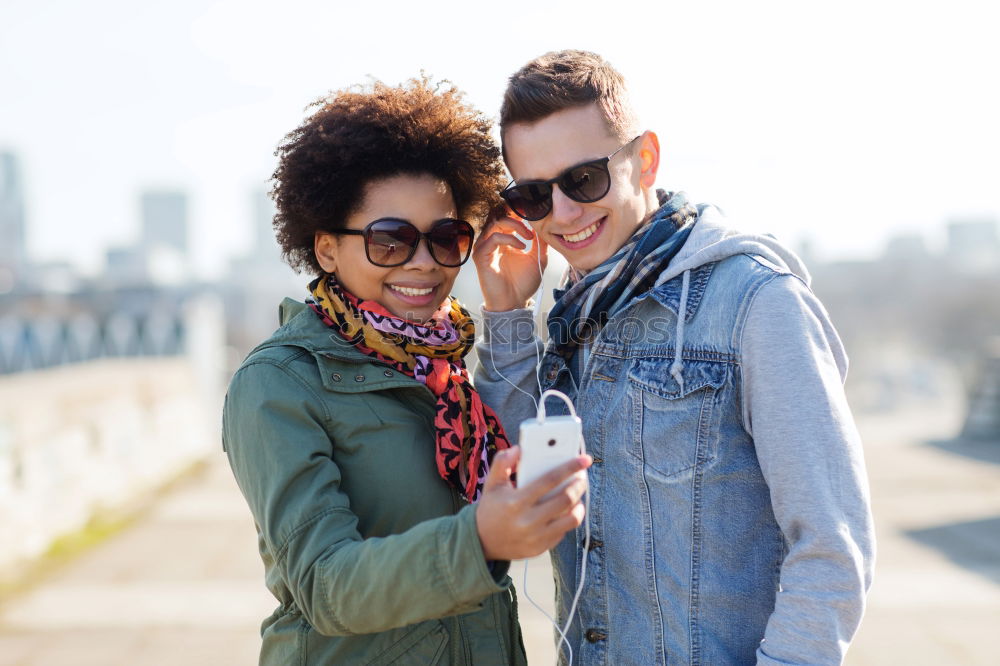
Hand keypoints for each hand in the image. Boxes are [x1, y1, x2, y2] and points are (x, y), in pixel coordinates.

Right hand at [473, 207, 548, 311]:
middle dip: (518, 218)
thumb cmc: (523, 284)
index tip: (533, 216)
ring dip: (514, 226)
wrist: (514, 303)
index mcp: (504, 241)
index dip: (518, 213)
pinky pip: (493, 238)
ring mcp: (485, 248)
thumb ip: (540, 243)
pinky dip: (509, 238)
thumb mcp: (538, 259)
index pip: (507, 218)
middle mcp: (492, 242)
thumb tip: (543, 226)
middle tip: (531, 229)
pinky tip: (521, 246)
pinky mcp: (480, 256)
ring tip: (528, 237)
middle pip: (500, 217)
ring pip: (495, 224)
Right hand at [475, 446, 590, 560]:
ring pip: (570, 519)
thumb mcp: (491, 483)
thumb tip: (519, 448)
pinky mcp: (541, 548)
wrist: (482, 543)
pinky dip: (569, 519)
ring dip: (579, 504)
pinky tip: (567, 510)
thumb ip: (502, 462)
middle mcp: (527, 521)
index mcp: (516, 501)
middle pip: (565, 499)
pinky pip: (563, 532)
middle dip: (579, 485)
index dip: (570, 467)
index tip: (584, 460)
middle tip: (582, 477)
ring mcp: (536, 537)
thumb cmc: (491, 508)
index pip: (549, 480)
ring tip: (577, 494)